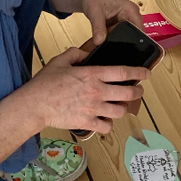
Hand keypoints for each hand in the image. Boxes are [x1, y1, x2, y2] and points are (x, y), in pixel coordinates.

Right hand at [25, 47, 149, 135]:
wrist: (34, 105)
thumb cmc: (45, 83)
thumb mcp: (60, 60)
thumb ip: (76, 53)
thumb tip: (88, 53)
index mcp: (92, 74)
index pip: (122, 72)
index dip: (139, 73)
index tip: (146, 73)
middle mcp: (96, 91)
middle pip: (128, 93)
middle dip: (137, 92)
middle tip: (137, 91)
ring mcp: (93, 108)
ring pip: (120, 111)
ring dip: (122, 108)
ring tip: (120, 106)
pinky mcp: (88, 123)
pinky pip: (107, 126)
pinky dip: (108, 124)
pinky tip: (105, 120)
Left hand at [78, 0, 142, 44]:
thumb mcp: (95, 12)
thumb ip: (98, 28)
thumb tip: (99, 41)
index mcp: (131, 9)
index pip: (139, 30)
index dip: (134, 41)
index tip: (124, 47)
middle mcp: (132, 15)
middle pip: (134, 35)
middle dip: (123, 41)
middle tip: (109, 41)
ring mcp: (127, 20)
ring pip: (127, 37)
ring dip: (116, 39)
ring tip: (105, 35)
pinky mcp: (121, 24)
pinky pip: (120, 35)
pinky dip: (112, 37)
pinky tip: (105, 35)